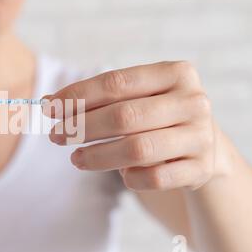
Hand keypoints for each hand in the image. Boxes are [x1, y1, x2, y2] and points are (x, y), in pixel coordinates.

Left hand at [42, 61, 218, 190]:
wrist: (203, 145)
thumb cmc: (157, 116)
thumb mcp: (136, 98)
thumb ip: (97, 98)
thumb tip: (48, 102)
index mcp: (176, 73)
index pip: (116, 82)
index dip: (78, 96)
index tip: (49, 108)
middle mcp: (193, 102)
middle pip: (124, 116)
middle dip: (82, 127)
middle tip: (56, 136)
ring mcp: (200, 136)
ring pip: (137, 149)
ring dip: (98, 157)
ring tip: (75, 159)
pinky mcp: (201, 169)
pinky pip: (155, 178)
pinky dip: (132, 178)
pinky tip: (122, 175)